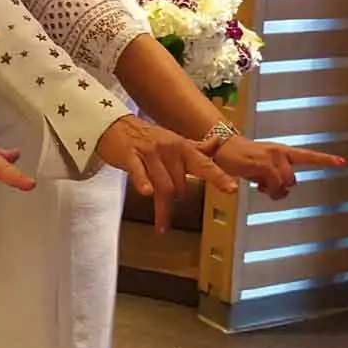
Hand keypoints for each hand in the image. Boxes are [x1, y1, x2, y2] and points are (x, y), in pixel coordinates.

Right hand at [97, 115, 237, 232]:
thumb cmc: (147, 137)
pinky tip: (147, 194)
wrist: (115, 126)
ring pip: (163, 184)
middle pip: (180, 183)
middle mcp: (168, 149)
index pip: (204, 164)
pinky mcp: (130, 156)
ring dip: (163, 207)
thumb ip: (197, 148)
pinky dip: (144, 184)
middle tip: (169, 202)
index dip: (219, 177)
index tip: (232, 189)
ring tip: (163, 221)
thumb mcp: (174, 141)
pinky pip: (139, 173)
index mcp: (182, 147)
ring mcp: (149, 152)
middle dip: (177, 197)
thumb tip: (219, 143)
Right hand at [209, 136, 344, 199]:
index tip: (342, 162)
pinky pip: (274, 185)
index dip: (325, 160)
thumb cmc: (240, 157)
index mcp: (282, 151)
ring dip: (274, 190)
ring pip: (284, 184)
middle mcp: (280, 153)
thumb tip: (281, 188)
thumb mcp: (261, 165)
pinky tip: (258, 186)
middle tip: (267, 187)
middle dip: (282, 186)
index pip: (308, 155)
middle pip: (293, 178)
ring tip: (262, 186)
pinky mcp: (263, 165)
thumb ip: (274, 174)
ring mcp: (272, 159)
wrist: (223, 147)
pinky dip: (268, 190)